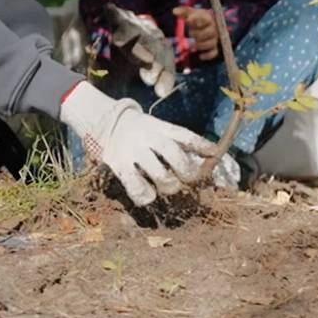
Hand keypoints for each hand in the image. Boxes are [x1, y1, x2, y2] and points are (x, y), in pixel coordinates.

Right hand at [58, 83, 215, 204]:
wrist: (103, 121)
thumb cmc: (139, 130)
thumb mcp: (158, 127)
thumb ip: (178, 140)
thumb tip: (209, 154)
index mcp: (159, 127)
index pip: (184, 135)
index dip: (202, 144)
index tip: (214, 153)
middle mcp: (147, 137)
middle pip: (173, 153)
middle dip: (187, 170)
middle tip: (189, 178)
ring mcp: (133, 151)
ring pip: (159, 173)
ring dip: (170, 185)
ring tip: (170, 187)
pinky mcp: (118, 165)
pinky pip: (135, 186)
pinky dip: (145, 195)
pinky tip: (149, 196)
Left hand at [172, 6, 219, 60]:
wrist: (207, 24)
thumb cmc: (197, 18)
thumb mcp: (191, 13)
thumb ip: (184, 11)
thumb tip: (174, 11)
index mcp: (208, 19)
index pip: (205, 19)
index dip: (197, 21)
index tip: (188, 20)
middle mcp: (213, 29)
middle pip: (209, 32)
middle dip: (198, 34)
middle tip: (191, 33)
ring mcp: (214, 38)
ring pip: (211, 43)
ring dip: (201, 45)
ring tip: (192, 45)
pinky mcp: (213, 47)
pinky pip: (214, 52)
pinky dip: (208, 55)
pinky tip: (200, 56)